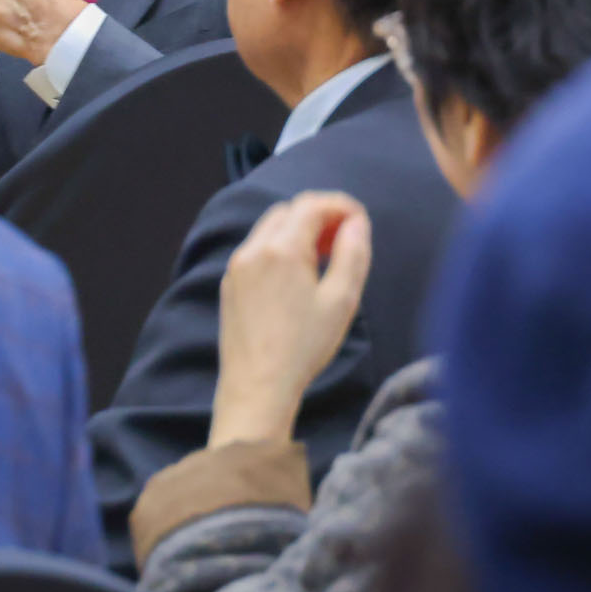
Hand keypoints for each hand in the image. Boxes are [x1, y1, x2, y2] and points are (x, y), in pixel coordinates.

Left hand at [210, 191, 372, 448]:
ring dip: (298, 231)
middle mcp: (253, 250)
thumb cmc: (304, 347)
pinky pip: (257, 250)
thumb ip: (353, 254)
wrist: (257, 386)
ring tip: (324, 257)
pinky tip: (297, 274)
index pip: (311, 205)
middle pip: (288, 211)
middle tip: (345, 239)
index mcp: (281, 249)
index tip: (360, 221)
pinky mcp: (229, 284)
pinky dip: (279, 247)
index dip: (340, 206)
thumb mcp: (341, 300)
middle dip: (319, 215)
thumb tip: (357, 223)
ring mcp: (237, 266)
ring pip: (270, 228)